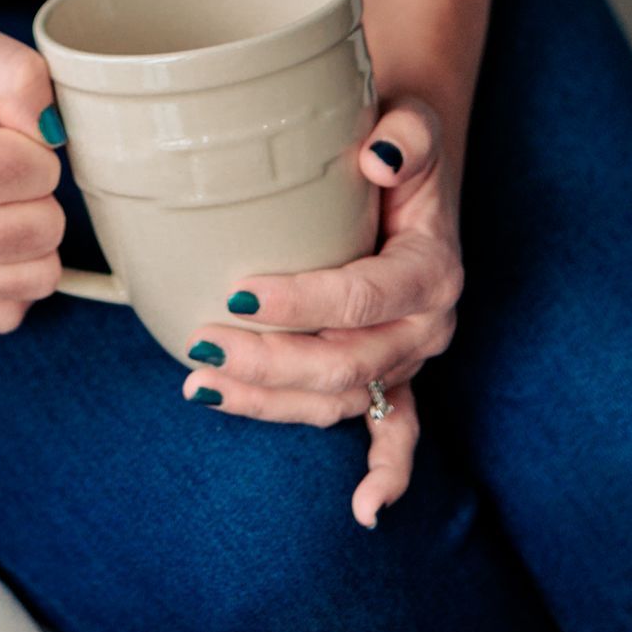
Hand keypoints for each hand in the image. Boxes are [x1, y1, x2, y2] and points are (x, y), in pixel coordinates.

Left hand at [179, 98, 462, 525]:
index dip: (301, 302)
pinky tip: (365, 511)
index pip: (360, 299)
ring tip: (204, 388)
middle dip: (270, 363)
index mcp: (430, 272)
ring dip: (275, 402)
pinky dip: (386, 474)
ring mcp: (408, 358)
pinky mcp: (393, 374)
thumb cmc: (400, 140)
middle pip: (346, 363)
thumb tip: (378, 159)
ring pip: (343, 400)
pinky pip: (397, 435)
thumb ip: (404, 136)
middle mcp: (426, 325)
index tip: (238, 291)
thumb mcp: (411, 120)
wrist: (412, 159)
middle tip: (201, 345)